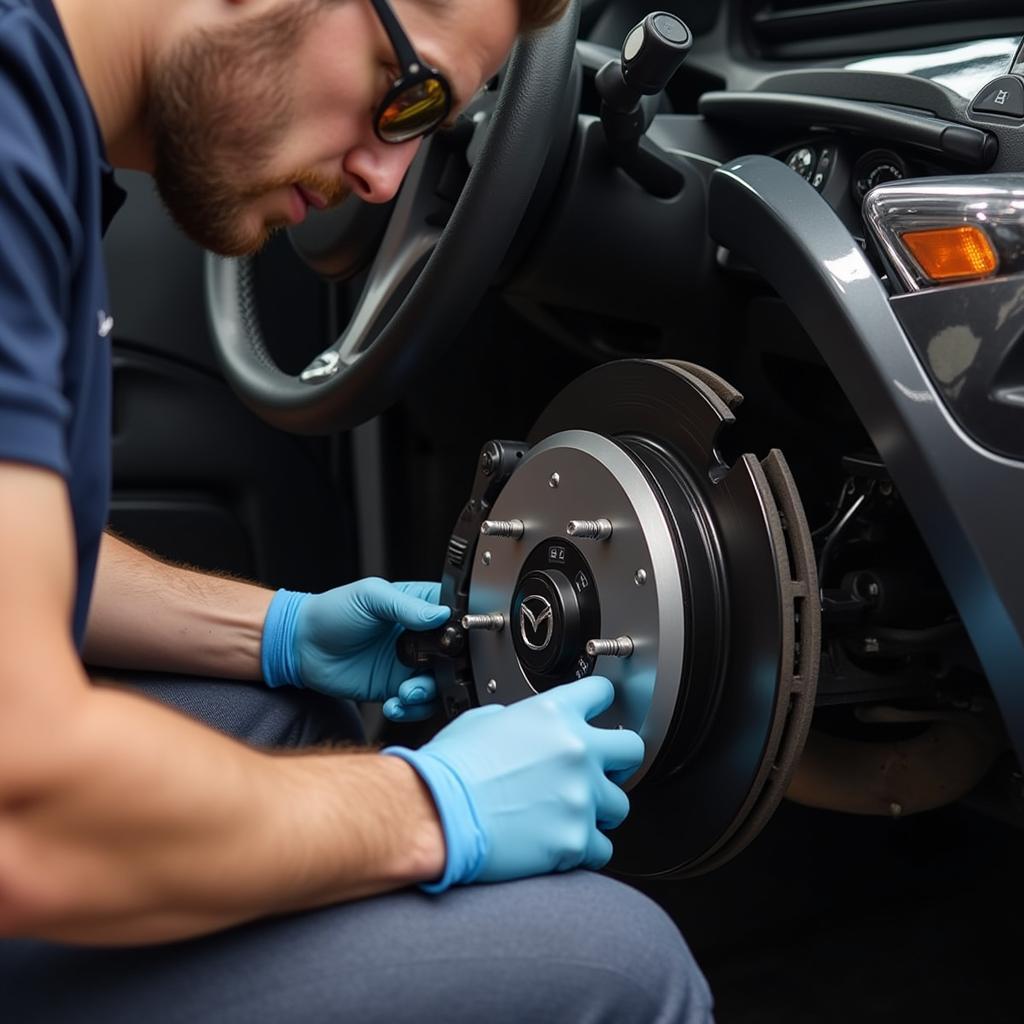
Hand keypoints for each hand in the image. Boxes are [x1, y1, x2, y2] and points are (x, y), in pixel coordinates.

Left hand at [260, 579, 449, 718]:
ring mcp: (409, 665)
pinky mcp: (395, 688)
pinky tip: (394, 704)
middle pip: (454, 657)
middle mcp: (419, 637)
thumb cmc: (333, 611)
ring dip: (428, 693)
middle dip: (449, 671)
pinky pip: (416, 704)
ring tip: (407, 693)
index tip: (457, 643)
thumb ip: (407, 606)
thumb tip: (441, 615)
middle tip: (432, 674)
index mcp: (419, 607)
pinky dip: (411, 709)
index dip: (462, 632)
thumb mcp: (371, 596)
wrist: (302, 645)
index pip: (454, 617)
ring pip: (439, 684)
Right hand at [384, 676, 643, 890]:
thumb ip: (517, 720)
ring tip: (567, 814)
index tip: (599, 715)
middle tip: (595, 772)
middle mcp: (575, 750)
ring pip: (620, 804)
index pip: (602, 694)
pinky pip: (602, 848)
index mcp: (552, 714)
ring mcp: (580, 796)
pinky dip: (585, 849)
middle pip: (631, 749)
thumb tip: (525, 731)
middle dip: (616, 762)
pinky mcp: (576, 839)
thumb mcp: (482, 721)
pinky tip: (560, 844)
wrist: (434, 815)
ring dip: (598, 810)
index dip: (599, 704)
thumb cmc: (448, 771)